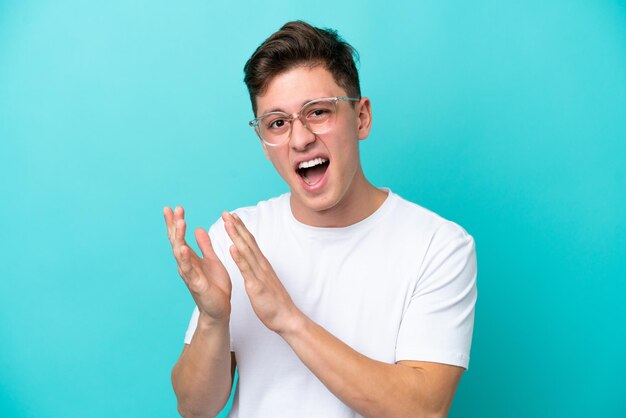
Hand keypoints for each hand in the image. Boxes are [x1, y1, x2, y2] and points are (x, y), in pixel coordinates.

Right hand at [164, 206, 231, 322]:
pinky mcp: (196, 284)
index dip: (176, 223)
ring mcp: (189, 274)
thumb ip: (204, 246)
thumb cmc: (214, 286)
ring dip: (179, 238)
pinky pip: (189, 270)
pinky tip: (183, 248)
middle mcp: (186, 265)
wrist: (219, 309)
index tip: (173, 207)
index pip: (180, 237)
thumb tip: (197, 229)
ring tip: (180, 223)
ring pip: (180, 253)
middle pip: (176, 241)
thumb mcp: (211, 260)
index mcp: (190, 258)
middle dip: (174, 226)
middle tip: (174, 209)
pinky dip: (185, 259)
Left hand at [222, 211, 301, 334]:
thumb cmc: (274, 302)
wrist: (287, 317)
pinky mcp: (257, 286)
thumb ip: (258, 270)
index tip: (232, 217)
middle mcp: (261, 265)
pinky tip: (232, 248)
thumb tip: (252, 259)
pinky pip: (247, 270)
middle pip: (248, 241)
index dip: (241, 229)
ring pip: (247, 251)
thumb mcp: (264, 281)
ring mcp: (259, 274)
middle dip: (237, 226)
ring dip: (237, 236)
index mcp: (261, 265)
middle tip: (227, 212)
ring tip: (228, 223)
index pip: (250, 242)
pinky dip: (240, 257)